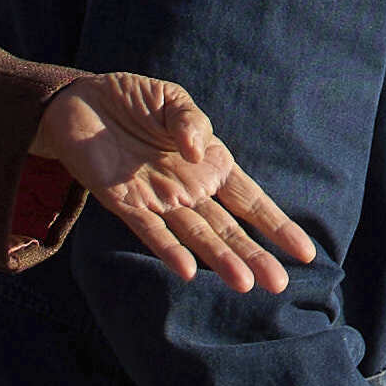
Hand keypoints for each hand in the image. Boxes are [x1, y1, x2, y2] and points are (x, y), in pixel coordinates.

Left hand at [33, 72, 317, 292]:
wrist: (81, 101)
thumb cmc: (134, 100)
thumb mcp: (171, 100)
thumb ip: (189, 122)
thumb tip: (197, 149)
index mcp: (209, 162)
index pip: (250, 200)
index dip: (276, 225)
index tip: (304, 253)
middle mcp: (189, 188)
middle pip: (228, 228)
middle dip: (254, 254)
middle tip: (279, 285)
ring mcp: (159, 199)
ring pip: (196, 235)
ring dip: (219, 259)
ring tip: (244, 284)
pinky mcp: (125, 204)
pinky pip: (150, 232)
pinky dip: (168, 250)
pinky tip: (188, 271)